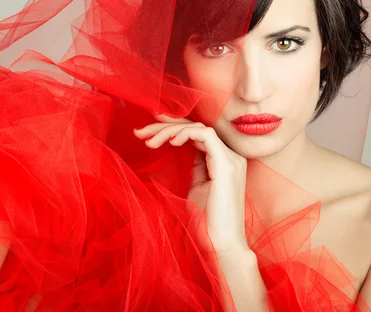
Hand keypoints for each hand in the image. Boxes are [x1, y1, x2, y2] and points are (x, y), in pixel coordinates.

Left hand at [134, 114, 249, 255]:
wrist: (221, 244)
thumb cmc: (207, 222)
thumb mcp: (197, 187)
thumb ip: (195, 166)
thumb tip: (177, 146)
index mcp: (223, 159)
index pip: (195, 133)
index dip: (170, 128)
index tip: (145, 131)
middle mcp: (230, 155)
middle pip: (194, 127)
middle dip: (164, 125)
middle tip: (139, 132)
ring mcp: (231, 159)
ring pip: (198, 128)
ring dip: (169, 130)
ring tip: (148, 141)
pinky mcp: (227, 165)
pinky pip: (205, 135)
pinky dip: (185, 134)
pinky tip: (169, 142)